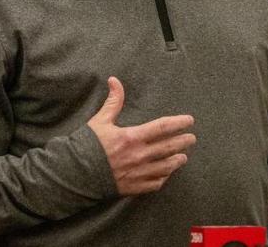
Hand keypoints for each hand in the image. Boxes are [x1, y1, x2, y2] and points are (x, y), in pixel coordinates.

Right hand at [86, 76, 195, 194]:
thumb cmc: (88, 145)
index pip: (162, 128)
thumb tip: (115, 80)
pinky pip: (155, 183)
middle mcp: (139, 155)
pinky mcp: (134, 187)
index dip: (178, 123)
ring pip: (166, 167)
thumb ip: (113, 102)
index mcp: (132, 137)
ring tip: (183, 157)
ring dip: (177, 161)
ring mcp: (138, 173)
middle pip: (169, 148)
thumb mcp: (100, 120)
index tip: (189, 120)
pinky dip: (163, 178)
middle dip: (183, 142)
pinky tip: (166, 174)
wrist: (76, 173)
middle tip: (192, 138)